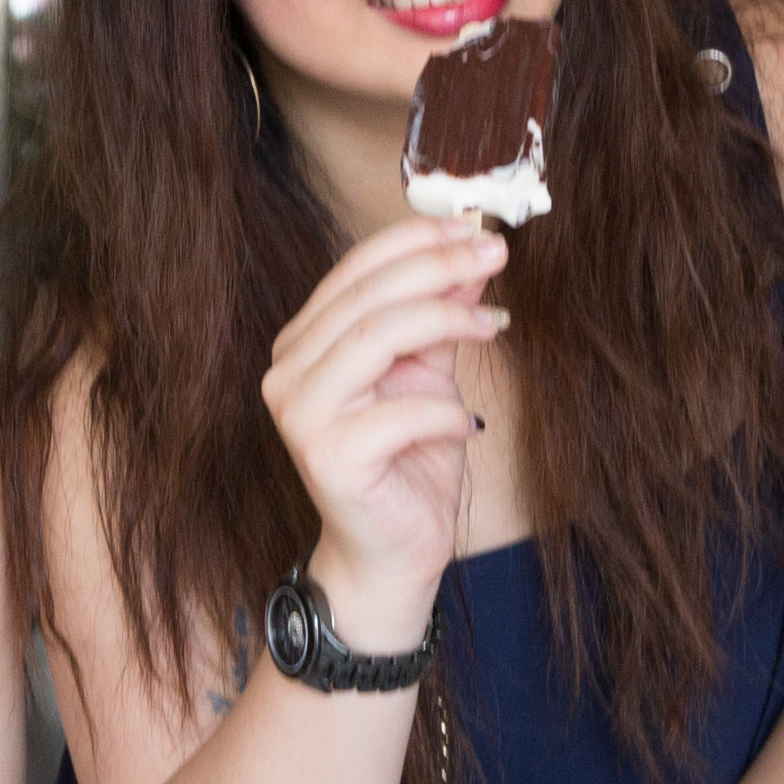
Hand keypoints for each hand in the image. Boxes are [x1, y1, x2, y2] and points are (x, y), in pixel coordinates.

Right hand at [262, 214, 502, 637]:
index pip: (354, 270)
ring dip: (444, 321)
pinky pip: (399, 412)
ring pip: (374, 338)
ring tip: (495, 325)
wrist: (392, 554)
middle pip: (367, 298)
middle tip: (494, 257)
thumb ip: (440, 320)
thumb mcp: (428, 376)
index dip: (415, 241)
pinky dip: (444, 409)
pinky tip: (470, 422)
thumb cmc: (408, 463)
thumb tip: (472, 259)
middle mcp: (288, 372)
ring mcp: (300, 414)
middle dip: (437, 268)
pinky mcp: (326, 457)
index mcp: (305, 342)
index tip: (473, 229)